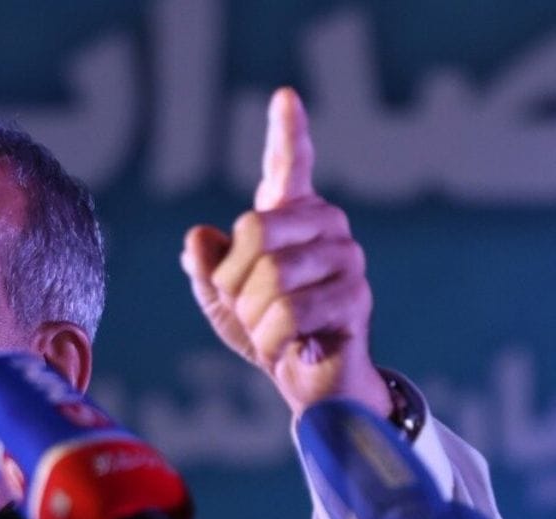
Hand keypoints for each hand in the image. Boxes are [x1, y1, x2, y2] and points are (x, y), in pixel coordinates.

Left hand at [180, 87, 390, 418]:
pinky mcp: (356, 296)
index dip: (287, 132)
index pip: (289, 165)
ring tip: (273, 331)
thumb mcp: (221, 299)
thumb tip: (200, 237)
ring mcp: (346, 258)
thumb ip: (206, 266)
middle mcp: (326, 226)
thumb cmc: (265, 332)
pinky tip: (292, 347)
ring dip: (254, 316)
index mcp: (291, 217)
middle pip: (254, 233)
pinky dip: (273, 339)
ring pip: (271, 278)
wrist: (306, 384)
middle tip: (251, 311)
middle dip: (235, 283)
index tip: (284, 97)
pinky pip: (290, 312)